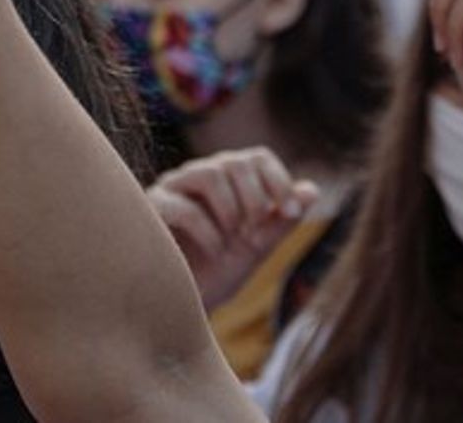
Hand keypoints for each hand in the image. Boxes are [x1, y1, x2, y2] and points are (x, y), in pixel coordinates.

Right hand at [147, 148, 318, 306]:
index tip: (291, 212)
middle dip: (255, 199)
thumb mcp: (256, 247)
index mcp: (227, 181)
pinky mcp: (150, 210)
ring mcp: (172, 190)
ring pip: (209, 174)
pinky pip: (182, 208)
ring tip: (232, 240)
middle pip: (234, 162)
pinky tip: (214, 252)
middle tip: (256, 232)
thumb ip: (281, 220)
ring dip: (231, 210)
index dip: (279, 180)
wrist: (180, 304)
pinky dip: (208, 232)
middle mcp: (198, 177)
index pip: (257, 158)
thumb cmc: (215, 271)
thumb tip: (312, 190)